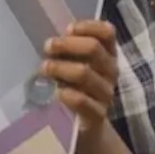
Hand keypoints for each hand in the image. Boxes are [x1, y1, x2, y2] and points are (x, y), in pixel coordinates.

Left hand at [41, 20, 117, 134]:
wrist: (85, 127)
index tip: (67, 29)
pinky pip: (82, 101)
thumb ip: (68, 51)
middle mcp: (110, 71)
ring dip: (60, 67)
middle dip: (67, 45)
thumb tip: (52, 39)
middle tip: (48, 47)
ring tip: (44, 68)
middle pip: (93, 49)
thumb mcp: (74, 66)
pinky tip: (56, 92)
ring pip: (84, 73)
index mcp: (108, 55)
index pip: (107, 33)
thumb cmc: (75, 88)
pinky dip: (67, 95)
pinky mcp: (97, 114)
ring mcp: (105, 93)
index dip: (88, 26)